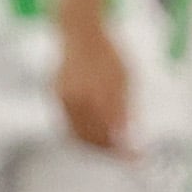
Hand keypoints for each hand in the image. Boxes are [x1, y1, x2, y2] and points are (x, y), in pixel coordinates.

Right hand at [55, 16, 132, 152]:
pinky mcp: (56, 96)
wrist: (80, 33)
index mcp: (101, 95)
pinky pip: (67, 123)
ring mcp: (66, 98)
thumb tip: (128, 136)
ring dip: (94, 145)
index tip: (136, 158)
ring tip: (109, 147)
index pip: (114, 134)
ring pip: (79, 135)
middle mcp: (82, 99)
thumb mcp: (127, 78)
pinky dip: (80, 133)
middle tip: (124, 155)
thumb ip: (126, 108)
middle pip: (95, 139)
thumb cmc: (108, 53)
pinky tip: (92, 133)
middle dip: (110, 151)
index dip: (125, 151)